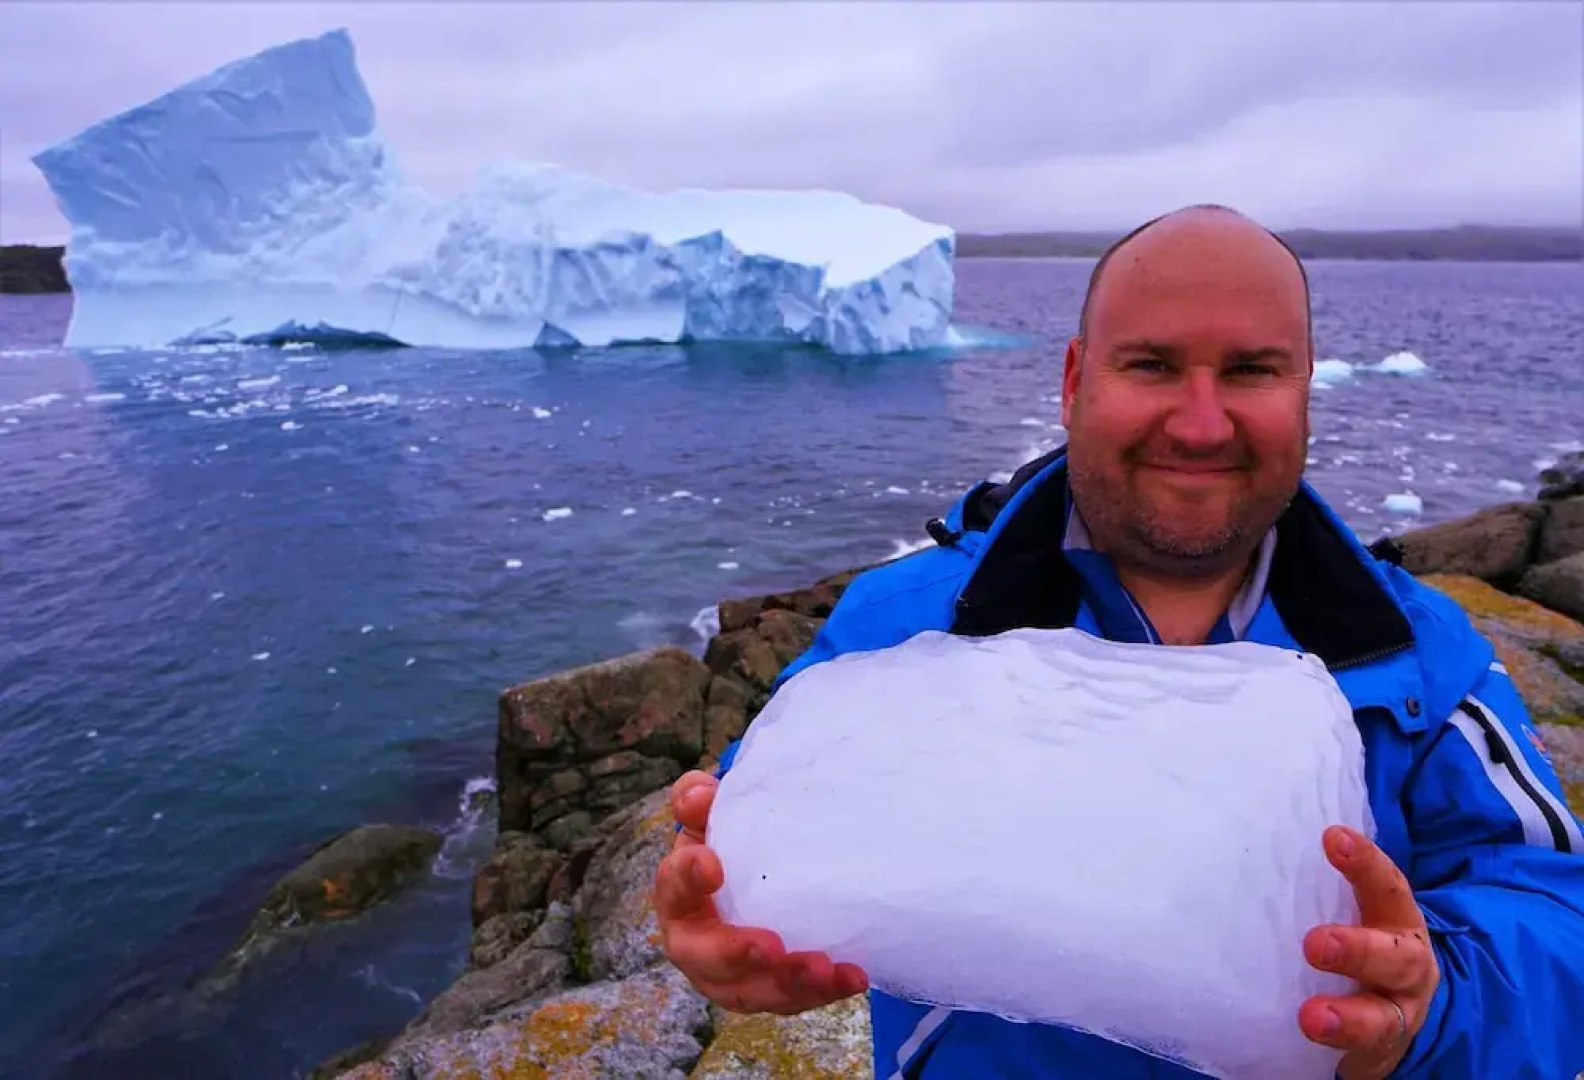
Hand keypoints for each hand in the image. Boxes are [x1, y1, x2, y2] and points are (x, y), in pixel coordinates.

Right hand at [652, 769, 868, 1014]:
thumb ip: (698, 799)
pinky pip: (791, 1000)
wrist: (753, 876)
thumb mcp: (711, 817)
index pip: (672, 887)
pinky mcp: (769, 990)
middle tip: (771, 945)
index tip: (713, 865)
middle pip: (705, 959)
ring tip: (823, 969)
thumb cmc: (727, 845)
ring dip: (788, 984)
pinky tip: (852, 977)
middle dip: (737, 955)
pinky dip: (822, 992)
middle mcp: (695, 944)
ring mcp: (732, 975)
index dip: (687, 877)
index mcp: (678, 896)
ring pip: (752, 991)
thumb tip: (701, 794)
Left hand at [1299, 825, 1440, 1078]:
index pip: (1386, 887)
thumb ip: (1322, 888)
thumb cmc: (1361, 948)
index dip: (1365, 862)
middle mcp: (1406, 967)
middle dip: (1357, 950)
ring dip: (1346, 1018)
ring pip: (1380, 1019)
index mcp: (1396, 922)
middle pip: (1394, 956)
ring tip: (1311, 1018)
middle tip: (1316, 944)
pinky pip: (1360, 1055)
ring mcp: (1396, 1014)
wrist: (1399, 1018)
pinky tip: (1307, 1041)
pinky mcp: (1376, 1052)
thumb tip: (1250, 839)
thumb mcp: (1356, 913)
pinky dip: (1337, 1052)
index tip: (1333, 837)